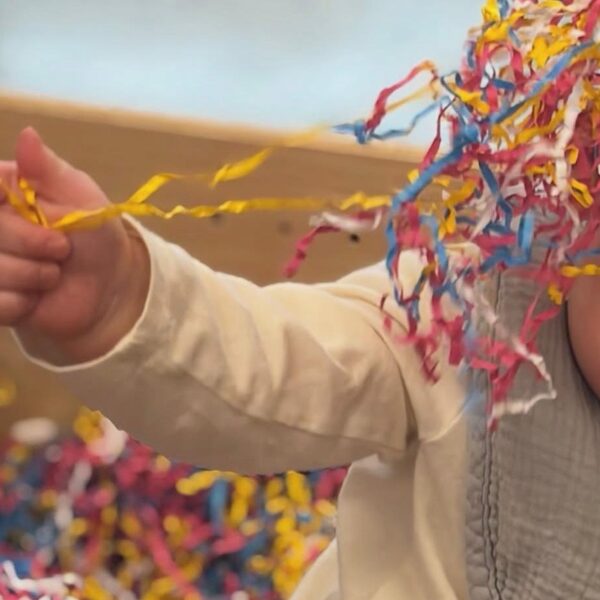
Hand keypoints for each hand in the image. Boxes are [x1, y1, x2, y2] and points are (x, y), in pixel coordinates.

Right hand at [0, 128, 149, 363]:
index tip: (33, 212)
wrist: (110, 284)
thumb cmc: (94, 233)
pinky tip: (38, 297)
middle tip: (62, 248)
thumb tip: (27, 134)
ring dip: (32, 276)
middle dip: (32, 243)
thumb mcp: (80, 196)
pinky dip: (21, 303)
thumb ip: (48, 169)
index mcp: (1, 192)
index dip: (8, 213)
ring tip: (53, 274)